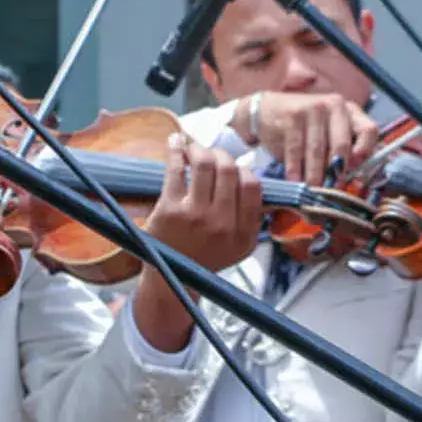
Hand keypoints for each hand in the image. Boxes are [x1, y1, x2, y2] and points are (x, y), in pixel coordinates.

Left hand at [131, 134, 263, 352]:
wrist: (168, 279)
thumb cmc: (201, 256)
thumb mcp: (237, 246)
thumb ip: (249, 217)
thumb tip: (248, 174)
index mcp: (243, 234)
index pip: (253, 187)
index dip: (243, 170)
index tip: (232, 167)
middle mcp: (223, 225)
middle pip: (229, 170)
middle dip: (220, 154)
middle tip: (210, 154)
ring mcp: (196, 217)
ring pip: (205, 164)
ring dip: (199, 149)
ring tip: (193, 148)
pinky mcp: (170, 210)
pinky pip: (176, 169)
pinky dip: (176, 149)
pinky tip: (176, 142)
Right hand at [231, 90, 378, 183]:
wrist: (267, 110)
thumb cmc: (305, 127)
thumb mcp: (328, 130)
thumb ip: (344, 148)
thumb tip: (355, 178)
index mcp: (350, 111)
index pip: (369, 130)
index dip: (365, 153)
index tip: (356, 172)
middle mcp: (335, 105)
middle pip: (341, 144)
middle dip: (336, 171)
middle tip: (331, 189)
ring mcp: (312, 109)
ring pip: (317, 150)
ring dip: (315, 174)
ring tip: (313, 190)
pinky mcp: (292, 116)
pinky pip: (295, 149)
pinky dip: (295, 169)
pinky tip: (295, 181)